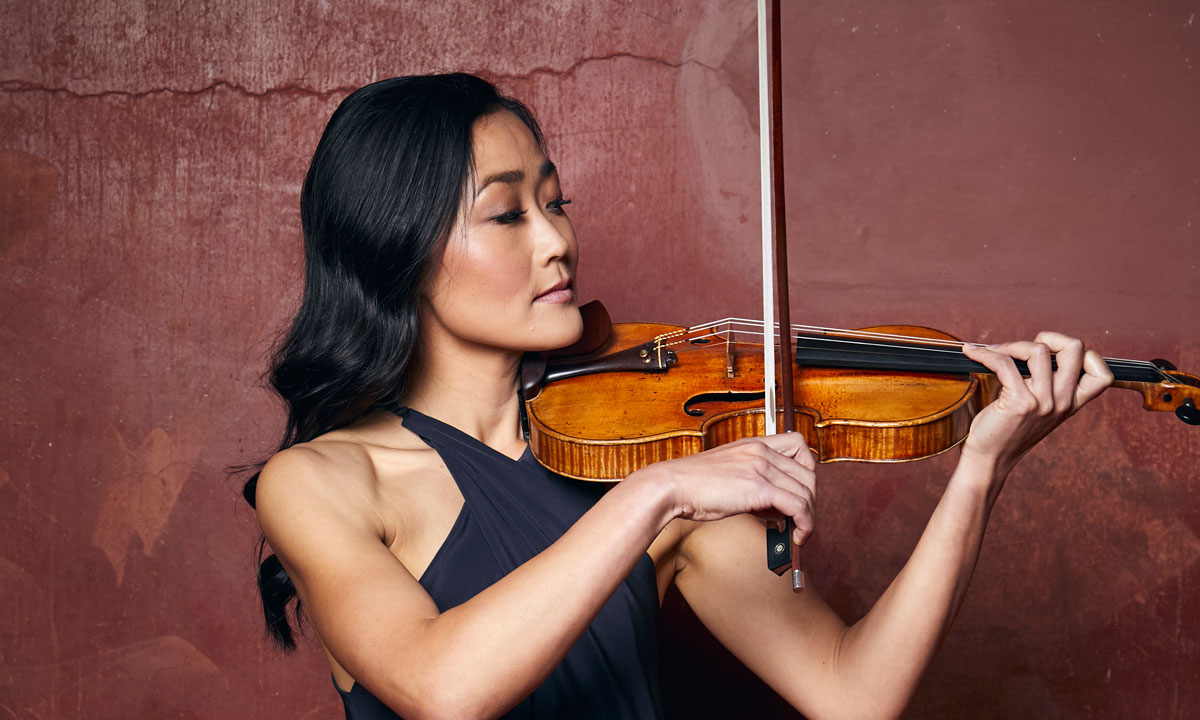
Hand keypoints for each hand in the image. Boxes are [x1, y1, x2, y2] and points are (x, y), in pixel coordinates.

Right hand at [632, 433, 816, 544]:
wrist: (672, 487)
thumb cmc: (694, 486)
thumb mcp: (730, 476)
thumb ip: (755, 485)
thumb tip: (777, 508)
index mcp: (754, 444)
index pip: (800, 446)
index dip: (807, 471)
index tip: (800, 491)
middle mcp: (761, 451)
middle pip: (809, 472)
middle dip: (811, 500)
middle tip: (800, 518)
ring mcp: (761, 467)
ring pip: (807, 491)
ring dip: (809, 516)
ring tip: (798, 531)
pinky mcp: (759, 487)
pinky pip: (798, 506)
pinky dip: (804, 524)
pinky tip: (796, 536)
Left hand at [960, 331, 1112, 478]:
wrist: (989, 459)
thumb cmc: (1007, 430)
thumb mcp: (1039, 409)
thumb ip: (1047, 385)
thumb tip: (1035, 347)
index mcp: (1072, 403)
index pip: (1102, 374)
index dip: (1083, 354)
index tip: (1053, 355)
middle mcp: (1063, 402)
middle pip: (1076, 348)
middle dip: (1048, 337)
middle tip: (1024, 349)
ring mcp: (1044, 403)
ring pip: (1039, 350)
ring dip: (1010, 344)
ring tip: (993, 352)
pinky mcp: (1020, 403)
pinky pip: (1005, 363)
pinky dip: (987, 354)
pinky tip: (975, 355)